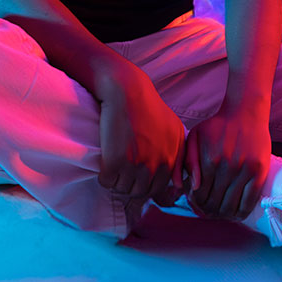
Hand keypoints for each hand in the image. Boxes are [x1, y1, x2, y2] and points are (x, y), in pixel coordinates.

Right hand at [96, 65, 185, 202]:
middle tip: (119, 173)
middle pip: (140, 191)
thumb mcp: (173, 129)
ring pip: (123, 189)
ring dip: (115, 182)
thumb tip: (177, 185)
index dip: (144, 183)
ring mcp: (138, 163)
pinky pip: (107, 182)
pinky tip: (103, 165)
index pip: (158, 187)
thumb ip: (178, 154)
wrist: (127, 90)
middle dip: (129, 186)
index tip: (134, 175)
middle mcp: (158, 162)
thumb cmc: (146, 106)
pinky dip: (103, 177)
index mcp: (173, 155)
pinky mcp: (116, 161)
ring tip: (111, 168)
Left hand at [184, 101, 271, 219]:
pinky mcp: (259, 172)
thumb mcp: (195, 137)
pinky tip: (237, 213)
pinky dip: (241, 212)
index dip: (196, 203)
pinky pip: (249, 201)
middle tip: (209, 210)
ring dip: (223, 214)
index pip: (199, 195)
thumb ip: (188, 161)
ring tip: (221, 212)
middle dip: (208, 211)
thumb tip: (192, 188)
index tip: (198, 203)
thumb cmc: (218, 126)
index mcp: (209, 161)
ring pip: (230, 206)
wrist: (246, 113)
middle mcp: (227, 167)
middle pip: (214, 203)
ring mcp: (244, 170)